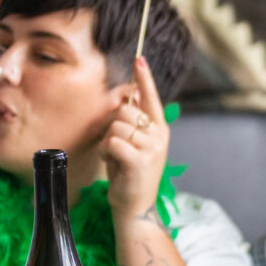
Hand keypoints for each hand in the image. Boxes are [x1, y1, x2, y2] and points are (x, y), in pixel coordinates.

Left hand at [103, 57, 170, 220]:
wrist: (136, 206)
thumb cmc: (132, 174)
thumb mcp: (137, 145)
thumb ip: (136, 121)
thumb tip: (133, 94)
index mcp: (160, 129)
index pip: (151, 98)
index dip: (144, 78)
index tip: (139, 58)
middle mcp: (158, 135)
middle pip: (125, 110)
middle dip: (113, 125)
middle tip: (116, 145)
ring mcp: (150, 148)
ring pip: (116, 126)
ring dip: (107, 141)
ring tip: (114, 157)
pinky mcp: (138, 160)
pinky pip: (112, 142)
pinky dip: (105, 152)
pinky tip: (111, 162)